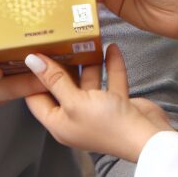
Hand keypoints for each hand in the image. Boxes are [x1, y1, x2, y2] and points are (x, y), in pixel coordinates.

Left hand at [24, 44, 172, 161]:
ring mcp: (96, 110)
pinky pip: (110, 80)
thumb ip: (55, 80)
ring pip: (88, 81)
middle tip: (57, 38)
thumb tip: (32, 60)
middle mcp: (75, 117)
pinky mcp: (116, 103)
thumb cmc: (107, 124)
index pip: (37, 97)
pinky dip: (110, 65)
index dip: (32, 76)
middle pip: (63, 86)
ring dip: (88, 62)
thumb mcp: (75, 101)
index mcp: (59, 122)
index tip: (31, 50)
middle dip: (61, 64)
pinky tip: (110, 47)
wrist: (147, 138)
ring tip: (84, 38)